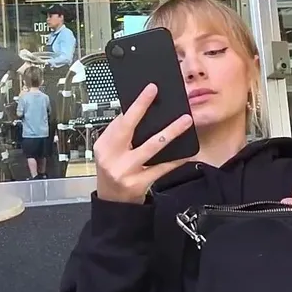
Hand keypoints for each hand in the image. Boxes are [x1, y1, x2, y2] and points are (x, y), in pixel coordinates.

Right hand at [94, 83, 193, 203]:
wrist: (112, 201)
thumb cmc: (113, 171)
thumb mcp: (109, 151)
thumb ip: (122, 134)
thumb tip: (143, 111)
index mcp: (104, 145)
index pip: (120, 120)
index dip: (136, 104)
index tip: (150, 89)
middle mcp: (112, 157)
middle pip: (130, 129)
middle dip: (144, 109)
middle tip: (159, 94)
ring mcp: (125, 171)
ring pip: (151, 147)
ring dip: (170, 132)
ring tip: (185, 121)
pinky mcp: (139, 183)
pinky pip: (161, 168)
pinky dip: (175, 160)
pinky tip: (187, 153)